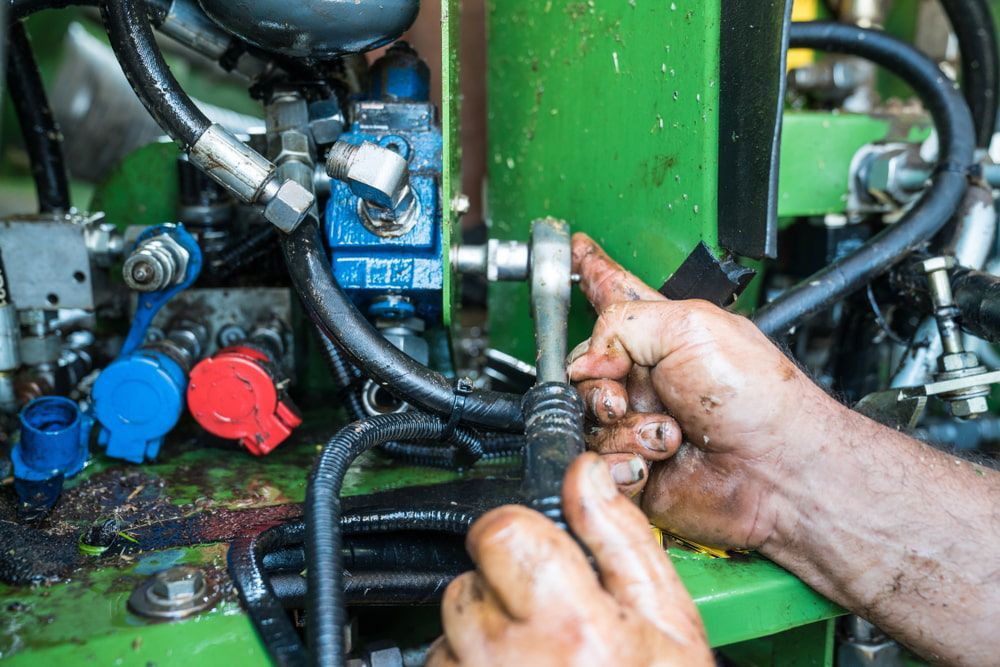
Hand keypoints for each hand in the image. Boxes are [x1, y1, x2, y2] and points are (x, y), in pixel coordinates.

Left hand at [427, 452, 712, 666]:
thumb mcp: (667, 625)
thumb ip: (620, 540)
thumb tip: (585, 474)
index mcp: (573, 626)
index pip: (499, 531)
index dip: (518, 535)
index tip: (537, 553)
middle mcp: (510, 663)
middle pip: (468, 581)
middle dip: (502, 591)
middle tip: (549, 625)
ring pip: (449, 630)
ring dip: (482, 639)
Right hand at [568, 234, 845, 548]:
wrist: (774, 468)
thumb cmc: (755, 397)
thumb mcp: (689, 328)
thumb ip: (621, 324)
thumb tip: (583, 361)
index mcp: (661, 332)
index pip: (612, 294)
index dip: (589, 273)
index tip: (573, 250)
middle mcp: (644, 376)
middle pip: (581, 369)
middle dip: (598, 385)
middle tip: (621, 394)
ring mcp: (637, 421)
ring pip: (586, 420)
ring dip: (624, 427)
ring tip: (666, 432)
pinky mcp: (634, 464)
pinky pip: (597, 461)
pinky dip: (623, 461)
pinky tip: (654, 459)